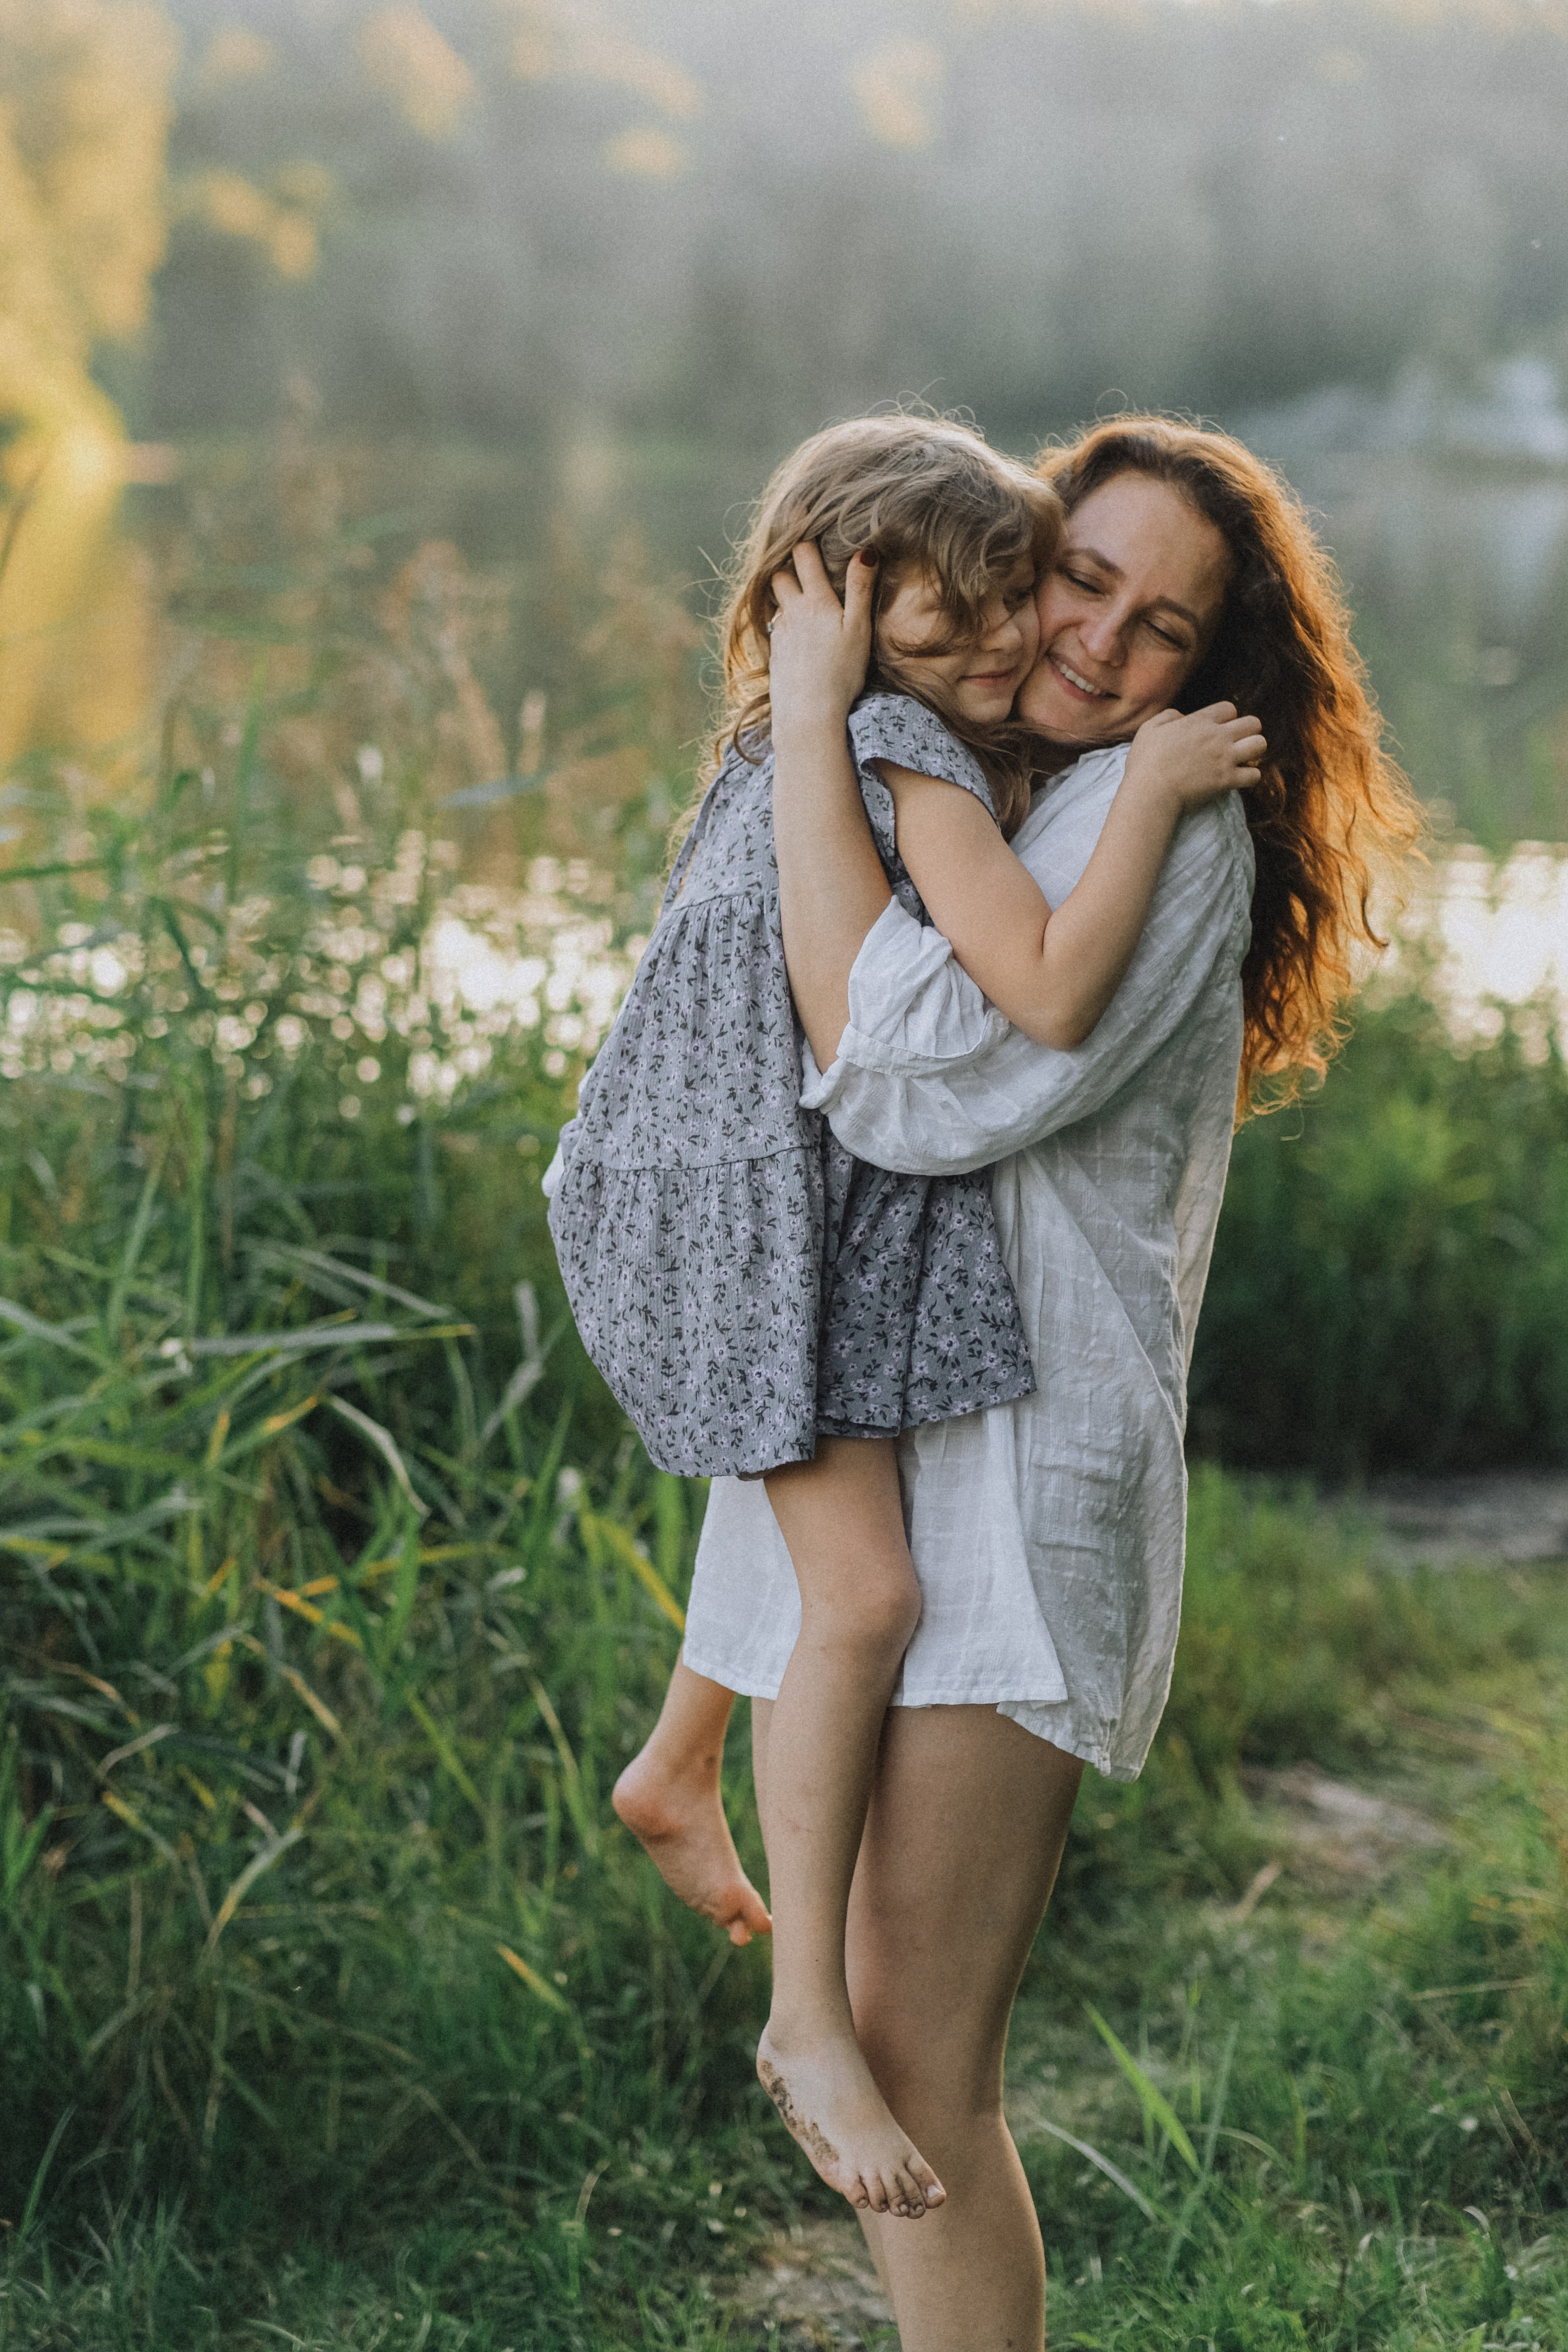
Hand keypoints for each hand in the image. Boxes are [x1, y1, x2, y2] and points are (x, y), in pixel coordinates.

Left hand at [767, 542, 874, 743]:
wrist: (808, 714)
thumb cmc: (841, 673)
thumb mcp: (858, 629)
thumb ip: (860, 589)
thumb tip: (866, 551)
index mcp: (815, 601)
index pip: (803, 555)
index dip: (804, 535)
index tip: (805, 518)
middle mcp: (792, 612)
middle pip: (779, 574)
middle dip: (787, 563)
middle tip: (800, 559)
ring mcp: (780, 633)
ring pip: (776, 601)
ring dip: (785, 594)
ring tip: (799, 594)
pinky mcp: (775, 654)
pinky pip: (776, 628)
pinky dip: (784, 622)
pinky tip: (796, 633)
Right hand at [1122, 702, 1265, 813]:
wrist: (1150, 792)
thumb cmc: (1145, 762)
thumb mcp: (1149, 729)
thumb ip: (1169, 716)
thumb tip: (1183, 717)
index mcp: (1200, 721)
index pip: (1230, 709)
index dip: (1227, 718)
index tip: (1219, 729)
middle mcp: (1217, 736)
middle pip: (1253, 723)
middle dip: (1248, 732)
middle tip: (1236, 744)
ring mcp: (1225, 758)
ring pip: (1260, 745)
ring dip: (1253, 752)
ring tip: (1242, 760)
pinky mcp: (1228, 780)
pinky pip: (1254, 775)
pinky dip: (1249, 778)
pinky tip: (1238, 780)